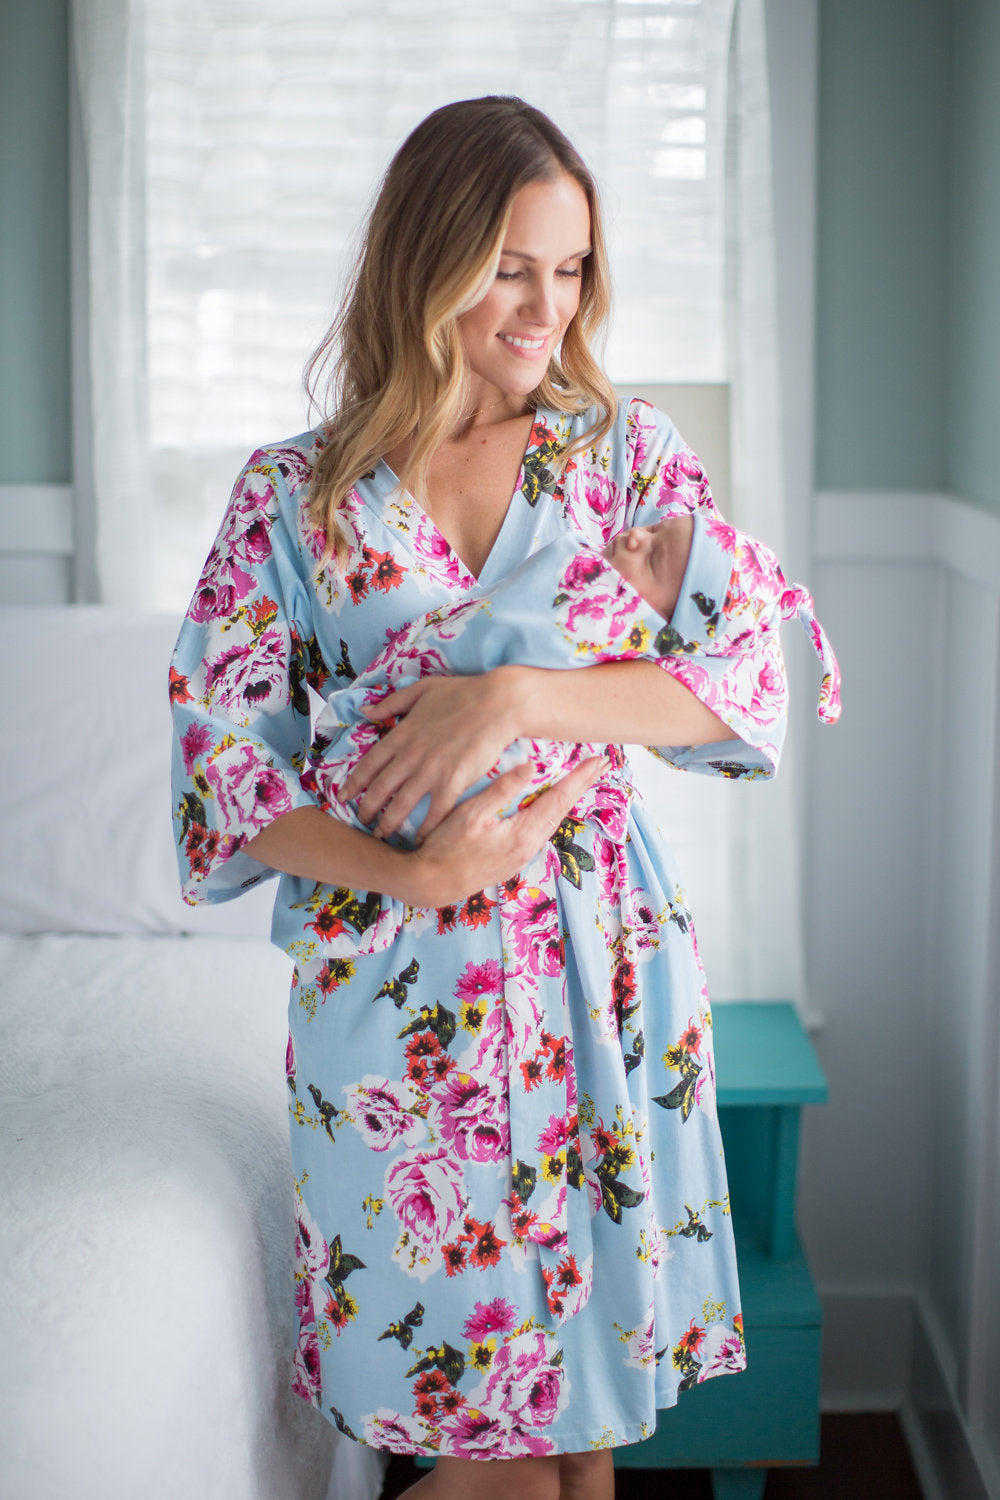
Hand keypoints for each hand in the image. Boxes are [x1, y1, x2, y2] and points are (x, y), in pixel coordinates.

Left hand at [339, 672, 519, 840]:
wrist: (497, 703)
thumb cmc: (463, 693)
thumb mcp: (421, 689)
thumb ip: (392, 702)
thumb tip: (366, 711)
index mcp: (402, 735)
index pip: (369, 763)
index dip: (354, 783)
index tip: (343, 796)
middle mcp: (411, 756)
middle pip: (380, 789)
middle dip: (367, 809)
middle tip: (361, 822)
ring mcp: (431, 771)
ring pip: (401, 805)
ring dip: (389, 823)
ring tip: (382, 835)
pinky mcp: (453, 782)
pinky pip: (434, 812)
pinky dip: (425, 828)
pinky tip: (421, 839)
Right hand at [404, 752, 608, 907]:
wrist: (430, 884)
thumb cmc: (445, 846)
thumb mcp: (470, 814)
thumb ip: (502, 789)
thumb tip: (531, 766)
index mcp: (523, 833)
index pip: (559, 799)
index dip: (579, 778)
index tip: (598, 760)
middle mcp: (530, 847)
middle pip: (562, 810)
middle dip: (582, 786)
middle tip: (601, 765)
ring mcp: (522, 856)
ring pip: (553, 821)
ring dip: (568, 799)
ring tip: (581, 781)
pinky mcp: (513, 860)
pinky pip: (541, 830)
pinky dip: (552, 812)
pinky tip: (551, 805)